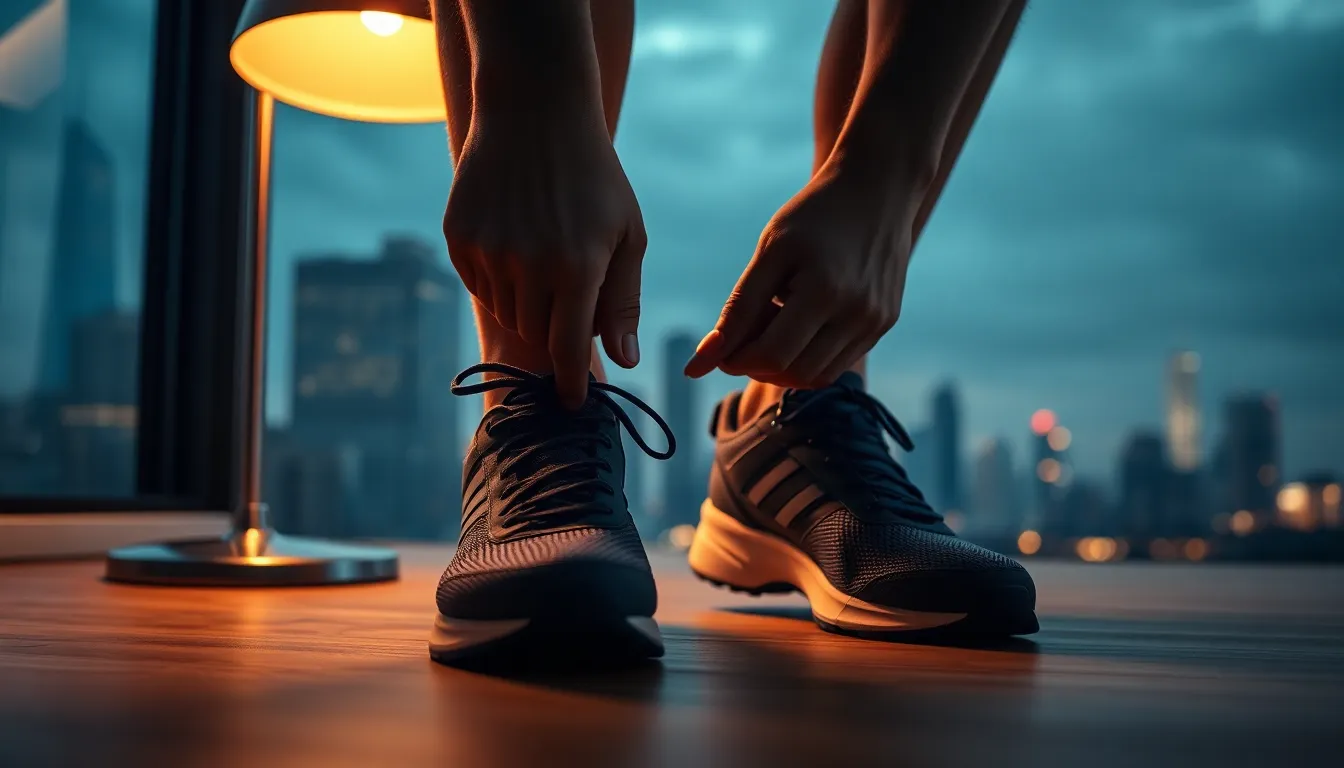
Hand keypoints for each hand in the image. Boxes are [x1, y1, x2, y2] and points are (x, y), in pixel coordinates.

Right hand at [443, 116, 646, 407]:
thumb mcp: (626, 234)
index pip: (567, 350)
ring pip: (506, 313)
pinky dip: (498, 279)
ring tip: (544, 255)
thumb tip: (623, 362)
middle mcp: (528, 264)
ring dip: (527, 303)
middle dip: (555, 328)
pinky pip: (479, 285)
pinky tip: (515, 239)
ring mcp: (488, 251)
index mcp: (578, 267)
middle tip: (569, 291)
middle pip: (536, 335)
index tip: (574, 403)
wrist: (535, 112)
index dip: (570, 384)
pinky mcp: (459, 238)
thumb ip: (622, 301)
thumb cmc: (594, 177)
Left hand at [684, 165, 921, 387]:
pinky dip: (809, 358)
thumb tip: (700, 364)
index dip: (736, 360)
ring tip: (772, 324)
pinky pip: (839, 363)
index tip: (720, 345)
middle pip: (794, 373)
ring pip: (818, 376)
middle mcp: (858, 314)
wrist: (877, 188)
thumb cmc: (814, 215)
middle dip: (757, 364)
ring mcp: (877, 322)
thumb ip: (737, 309)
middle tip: (744, 332)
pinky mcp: (885, 323)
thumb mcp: (770, 252)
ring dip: (783, 366)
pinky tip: (796, 325)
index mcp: (826, 291)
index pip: (771, 356)